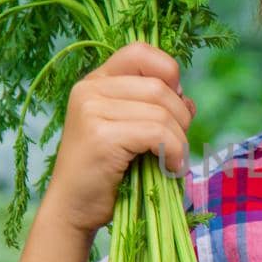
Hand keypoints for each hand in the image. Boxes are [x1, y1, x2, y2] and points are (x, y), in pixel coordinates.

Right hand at [41, 41, 195, 234]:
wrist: (73, 209)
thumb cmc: (107, 172)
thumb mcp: (131, 129)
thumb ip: (155, 107)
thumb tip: (187, 100)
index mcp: (96, 81)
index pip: (141, 52)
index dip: (168, 72)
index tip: (174, 104)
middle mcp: (89, 89)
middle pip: (159, 86)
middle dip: (181, 117)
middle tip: (177, 144)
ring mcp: (92, 110)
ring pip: (162, 112)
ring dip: (180, 140)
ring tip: (174, 160)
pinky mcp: (101, 136)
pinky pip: (157, 133)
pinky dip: (174, 151)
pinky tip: (171, 167)